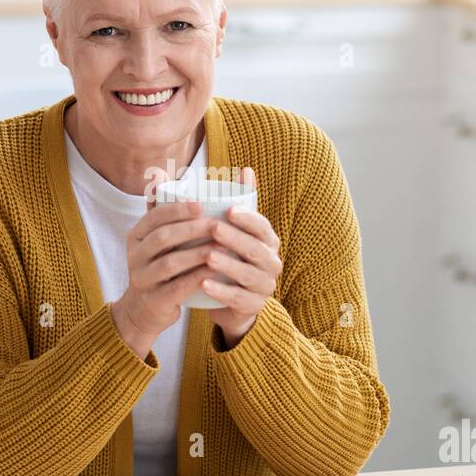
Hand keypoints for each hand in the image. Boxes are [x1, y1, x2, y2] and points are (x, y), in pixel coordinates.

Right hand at [111, 198, 221, 358]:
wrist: (145, 309)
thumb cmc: (159, 265)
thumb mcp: (154, 238)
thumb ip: (159, 209)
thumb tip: (160, 173)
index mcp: (136, 235)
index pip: (154, 217)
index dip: (177, 209)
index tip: (201, 204)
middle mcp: (134, 255)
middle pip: (162, 238)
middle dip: (191, 229)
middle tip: (217, 224)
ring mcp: (142, 279)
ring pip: (169, 263)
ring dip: (197, 253)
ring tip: (222, 247)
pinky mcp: (154, 300)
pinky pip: (177, 288)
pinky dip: (197, 278)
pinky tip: (215, 271)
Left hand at [201, 167, 281, 347]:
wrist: (231, 302)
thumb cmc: (230, 258)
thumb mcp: (234, 231)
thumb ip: (237, 202)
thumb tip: (246, 168)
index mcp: (268, 241)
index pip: (263, 227)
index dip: (249, 218)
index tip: (229, 210)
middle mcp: (271, 262)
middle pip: (256, 249)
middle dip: (235, 238)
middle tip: (212, 229)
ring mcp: (264, 286)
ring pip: (249, 274)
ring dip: (228, 265)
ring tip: (208, 256)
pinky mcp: (254, 306)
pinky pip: (239, 299)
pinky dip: (222, 292)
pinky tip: (204, 284)